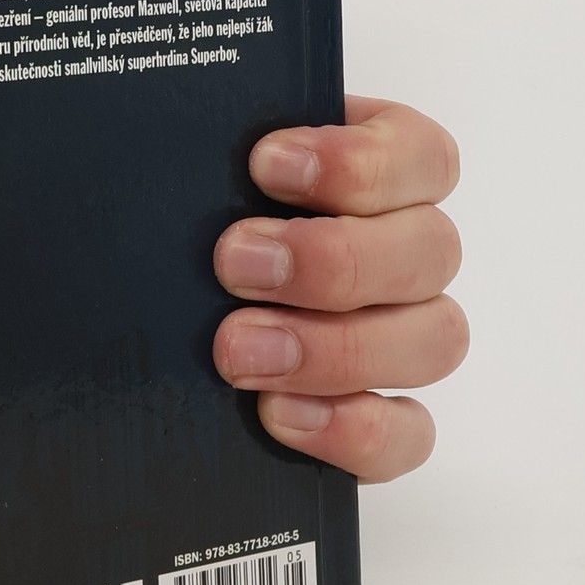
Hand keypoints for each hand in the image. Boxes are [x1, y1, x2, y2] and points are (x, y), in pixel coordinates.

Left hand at [212, 95, 465, 481]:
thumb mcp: (192, 174)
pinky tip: (277, 415)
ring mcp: (405, 335)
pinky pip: (408, 434)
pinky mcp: (384, 414)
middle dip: (332, 260)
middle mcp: (407, 251)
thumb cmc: (180, 222)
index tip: (265, 164)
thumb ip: (209, 156)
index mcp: (380, 171)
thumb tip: (178, 150)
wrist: (151, 313)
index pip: (422, 157)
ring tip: (239, 353)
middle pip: (431, 251)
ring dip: (337, 348)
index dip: (359, 162)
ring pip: (433, 340)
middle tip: (233, 265)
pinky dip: (351, 427)